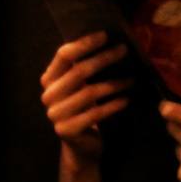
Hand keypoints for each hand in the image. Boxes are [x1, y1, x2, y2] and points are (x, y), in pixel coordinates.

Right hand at [40, 31, 131, 164]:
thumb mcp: (82, 87)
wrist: (81, 146)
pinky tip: (126, 99)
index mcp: (49, 79)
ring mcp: (55, 114)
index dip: (84, 44)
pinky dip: (113, 105)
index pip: (64, 55)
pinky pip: (95, 113)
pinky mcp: (67, 130)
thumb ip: (85, 68)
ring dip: (114, 84)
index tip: (106, 35)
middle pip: (79, 71)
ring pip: (89, 92)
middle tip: (124, 50)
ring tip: (132, 79)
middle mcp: (48, 95)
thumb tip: (111, 42)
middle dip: (104, 58)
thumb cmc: (85, 109)